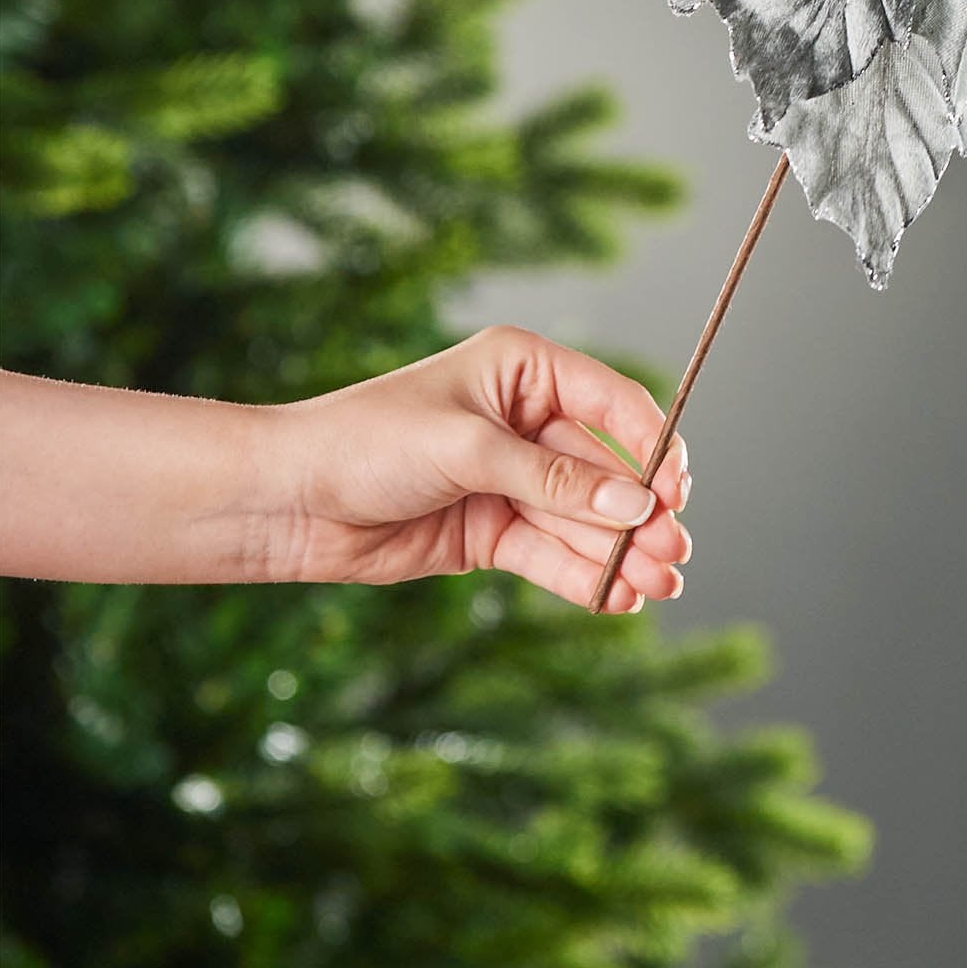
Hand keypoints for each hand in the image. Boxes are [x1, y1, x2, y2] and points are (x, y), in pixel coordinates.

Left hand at [271, 325, 690, 612]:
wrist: (290, 499)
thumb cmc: (368, 442)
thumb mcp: (468, 450)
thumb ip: (554, 481)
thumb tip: (635, 505)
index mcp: (523, 369)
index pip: (612, 403)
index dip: (651, 446)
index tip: (676, 491)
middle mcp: (525, 420)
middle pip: (605, 470)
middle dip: (641, 513)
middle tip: (675, 552)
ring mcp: (510, 479)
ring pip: (584, 519)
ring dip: (622, 552)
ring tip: (660, 585)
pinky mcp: (491, 531)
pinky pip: (551, 554)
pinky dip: (585, 576)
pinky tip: (618, 598)